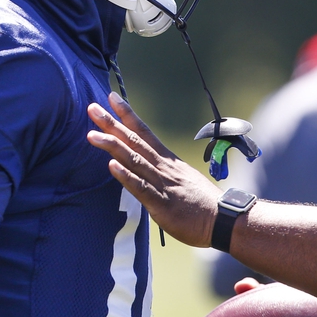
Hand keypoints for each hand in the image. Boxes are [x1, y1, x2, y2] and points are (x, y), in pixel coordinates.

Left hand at [87, 94, 220, 246]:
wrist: (224, 219)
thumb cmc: (203, 203)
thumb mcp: (183, 180)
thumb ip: (163, 173)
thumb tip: (148, 171)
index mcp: (167, 160)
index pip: (144, 132)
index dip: (127, 114)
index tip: (112, 97)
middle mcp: (163, 167)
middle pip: (134, 141)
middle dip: (111, 123)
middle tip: (92, 107)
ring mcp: (162, 184)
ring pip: (134, 160)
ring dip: (112, 146)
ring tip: (92, 134)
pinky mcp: (161, 204)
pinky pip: (141, 188)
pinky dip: (126, 176)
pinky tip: (111, 166)